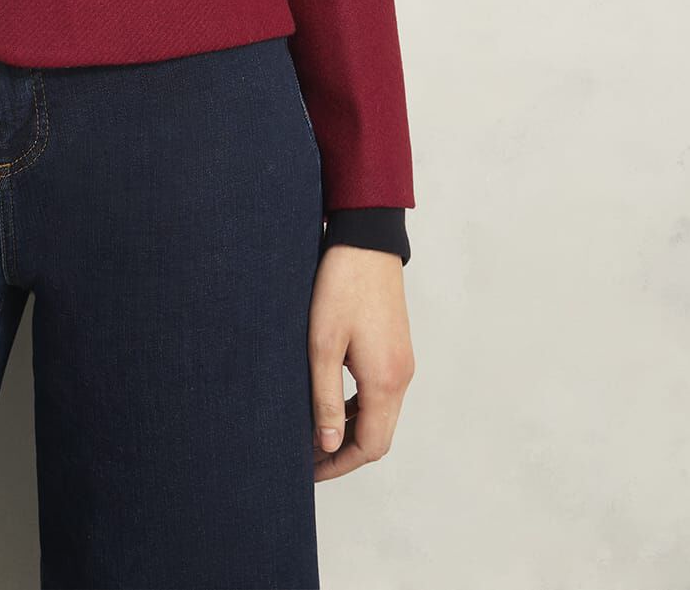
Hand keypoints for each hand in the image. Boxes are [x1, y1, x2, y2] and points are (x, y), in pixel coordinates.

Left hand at [308, 244, 414, 480]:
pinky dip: (358, 407)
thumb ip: (324, 397)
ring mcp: (402, 364)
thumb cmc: (340, 286)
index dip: (340, 463)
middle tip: (308, 455)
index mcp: (385, 381)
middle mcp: (401, 377)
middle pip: (379, 436)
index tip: (310, 469)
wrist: (366, 242)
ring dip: (351, 429)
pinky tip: (331, 400)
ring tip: (313, 430)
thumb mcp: (322, 344)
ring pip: (380, 415)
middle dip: (345, 452)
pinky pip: (381, 394)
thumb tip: (328, 442)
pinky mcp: (396, 349)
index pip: (371, 446)